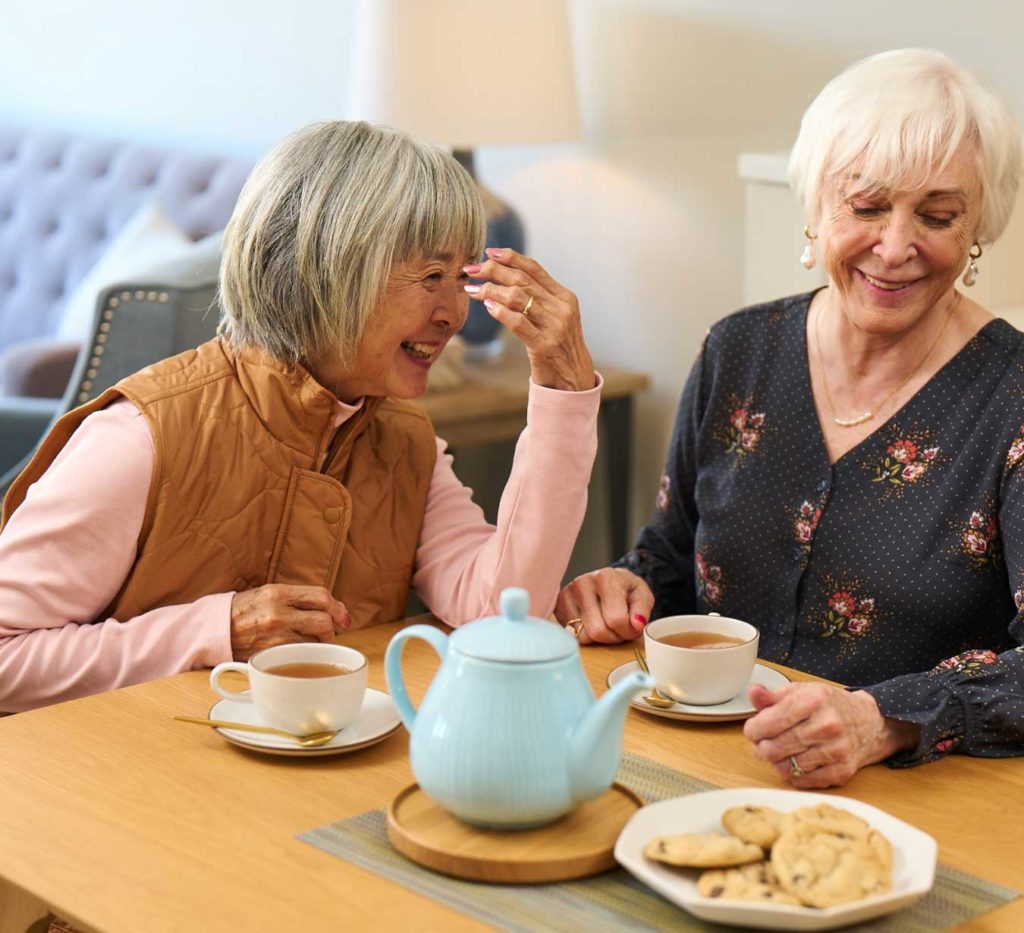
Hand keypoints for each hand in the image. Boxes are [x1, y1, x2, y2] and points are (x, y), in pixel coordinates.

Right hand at [230, 584, 351, 659]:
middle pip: (323, 621)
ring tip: (310, 642)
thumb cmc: (246, 610)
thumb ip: (300, 599)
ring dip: (318, 643)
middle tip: (329, 632)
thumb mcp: (270, 594)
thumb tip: (335, 609)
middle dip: (332, 629)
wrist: (216, 628)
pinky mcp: (270, 654)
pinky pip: (299, 655)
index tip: (343, 617)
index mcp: (278, 592)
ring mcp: (274, 635)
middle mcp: (277, 612)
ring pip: (314, 641)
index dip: (338, 608)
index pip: (321, 596)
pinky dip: (304, 654)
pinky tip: (298, 652)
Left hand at [464, 248, 594, 390]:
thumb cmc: (558, 346)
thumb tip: (507, 278)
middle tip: (472, 269)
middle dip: (493, 271)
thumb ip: (539, 298)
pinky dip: (500, 312)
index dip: (510, 257)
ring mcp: (554, 326)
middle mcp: (561, 308)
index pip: (534, 269)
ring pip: (517, 297)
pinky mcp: (544, 345)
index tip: (489, 252)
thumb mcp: (556, 317)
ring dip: (491, 290)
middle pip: (522, 280)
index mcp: (564, 297)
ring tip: (473, 289)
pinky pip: (518, 322)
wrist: (574, 379)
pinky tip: (488, 307)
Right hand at [556, 567, 652, 644]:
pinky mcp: (558, 605)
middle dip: (614, 637)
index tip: (632, 627)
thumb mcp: (642, 595)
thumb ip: (642, 609)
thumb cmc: (625, 589)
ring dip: (600, 639)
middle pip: (598, 630)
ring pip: (584, 636)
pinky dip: (586, 635)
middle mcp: (583, 583)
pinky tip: (592, 623)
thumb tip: (636, 624)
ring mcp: (568, 594)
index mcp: (607, 577)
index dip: (628, 631)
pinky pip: (573, 636)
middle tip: (620, 629)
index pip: (616, 619)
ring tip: (606, 625)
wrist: (605, 581)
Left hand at [742, 682, 919, 787]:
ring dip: (776, 761)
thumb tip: (753, 692)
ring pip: (786, 767)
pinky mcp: (841, 771)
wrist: (868, 722)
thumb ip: (772, 695)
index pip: (770, 722)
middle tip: (762, 743)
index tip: (753, 730)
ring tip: (780, 751)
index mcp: (813, 700)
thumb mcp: (801, 691)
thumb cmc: (828, 705)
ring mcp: (836, 750)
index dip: (753, 729)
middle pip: (773, 748)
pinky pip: (802, 781)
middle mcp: (827, 726)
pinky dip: (792, 774)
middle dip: (761, 747)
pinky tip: (794, 762)